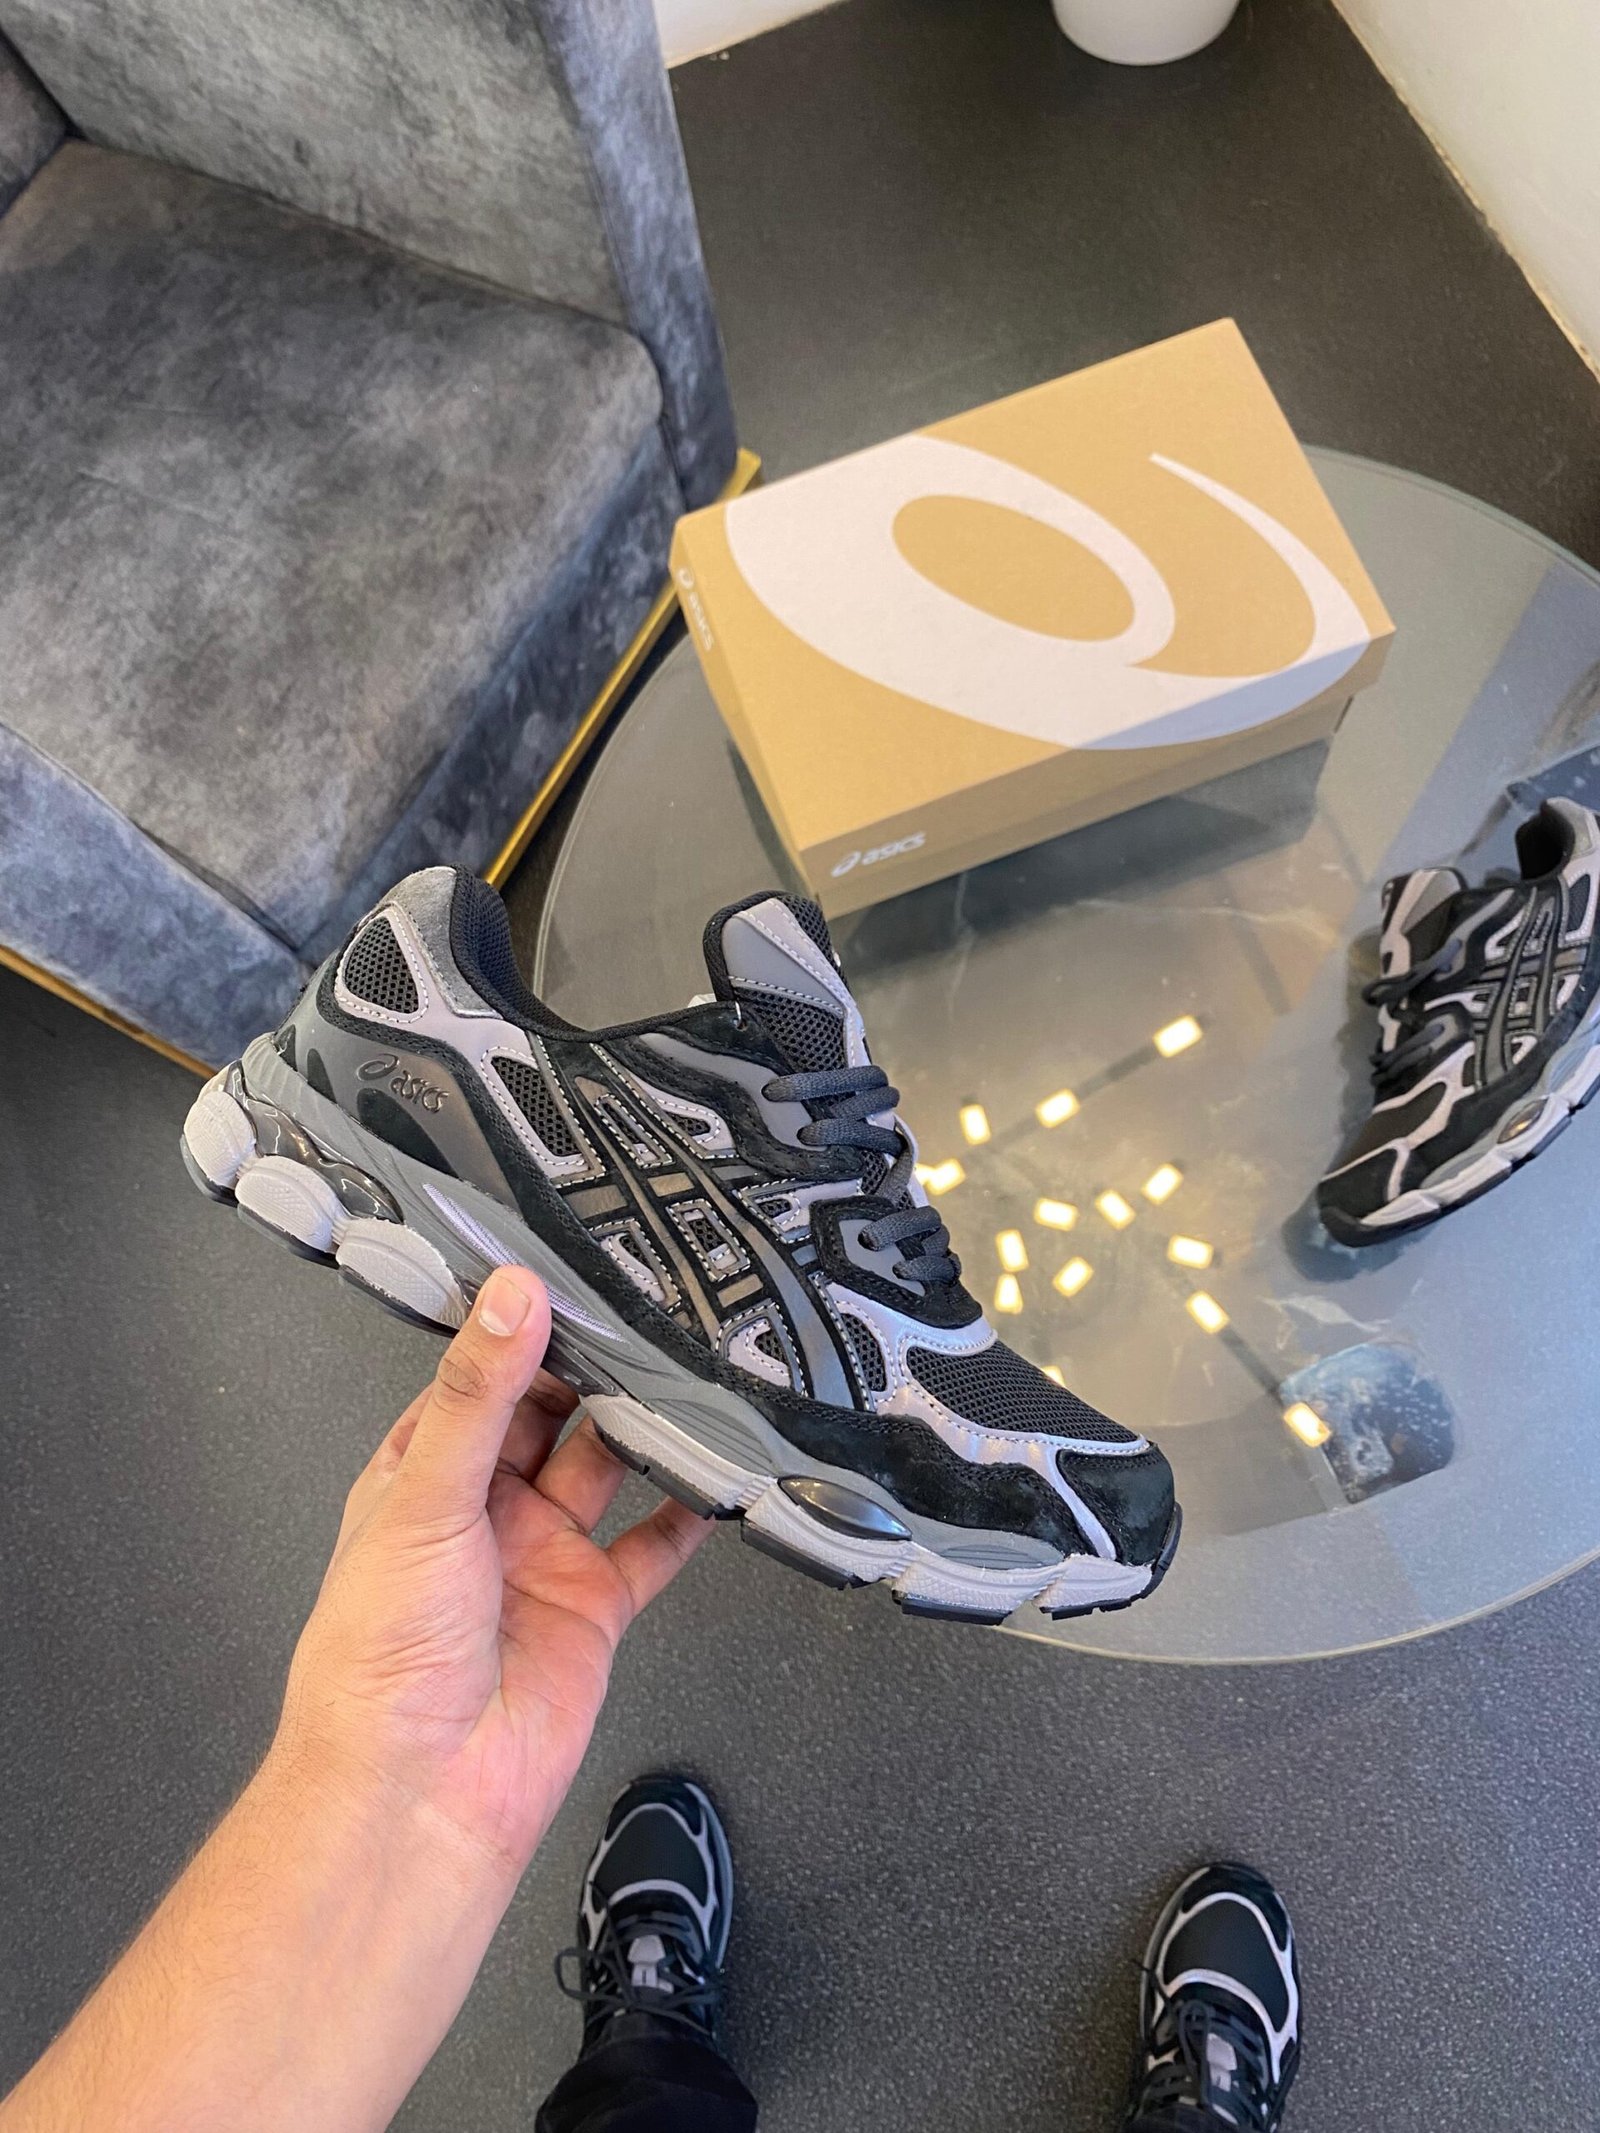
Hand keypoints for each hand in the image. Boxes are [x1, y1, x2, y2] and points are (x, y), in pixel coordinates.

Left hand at [274, 1265, 709, 1881]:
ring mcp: (541, 1556)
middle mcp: (482, 1510)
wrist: (423, 1789)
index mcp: (419, 1476)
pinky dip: (687, 1512)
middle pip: (547, 1415)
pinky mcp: (593, 1605)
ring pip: (603, 1469)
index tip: (564, 1272)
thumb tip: (510, 1297)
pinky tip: (718, 1472)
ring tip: (686, 1366)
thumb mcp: (424, 1497)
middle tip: (643, 1307)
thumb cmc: (381, 1657)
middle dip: (590, 1367)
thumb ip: (479, 1395)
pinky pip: (651, 1548)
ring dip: (640, 1426)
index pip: (474, 1378)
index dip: (515, 1328)